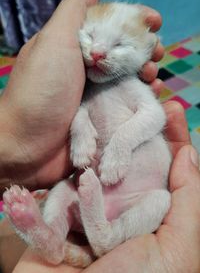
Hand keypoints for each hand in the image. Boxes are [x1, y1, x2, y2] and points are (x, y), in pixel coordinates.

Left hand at [0, 0, 162, 193]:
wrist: (27, 146)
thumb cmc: (40, 90)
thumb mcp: (54, 41)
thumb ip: (74, 11)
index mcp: (74, 48)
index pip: (110, 27)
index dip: (134, 21)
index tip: (155, 22)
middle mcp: (85, 69)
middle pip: (123, 53)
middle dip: (145, 48)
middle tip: (157, 52)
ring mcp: (94, 95)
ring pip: (129, 78)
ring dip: (147, 72)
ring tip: (154, 76)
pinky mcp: (102, 118)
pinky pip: (128, 103)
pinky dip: (143, 97)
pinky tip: (153, 94)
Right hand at [14, 101, 196, 271]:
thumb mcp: (178, 250)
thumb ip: (189, 201)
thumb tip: (189, 153)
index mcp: (151, 217)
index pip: (168, 170)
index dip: (172, 138)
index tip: (172, 106)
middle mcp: (120, 213)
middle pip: (128, 164)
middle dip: (133, 131)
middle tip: (138, 96)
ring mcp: (85, 219)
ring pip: (89, 175)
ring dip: (92, 148)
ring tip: (99, 115)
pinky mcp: (56, 226)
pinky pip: (53, 201)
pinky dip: (51, 187)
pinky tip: (53, 167)